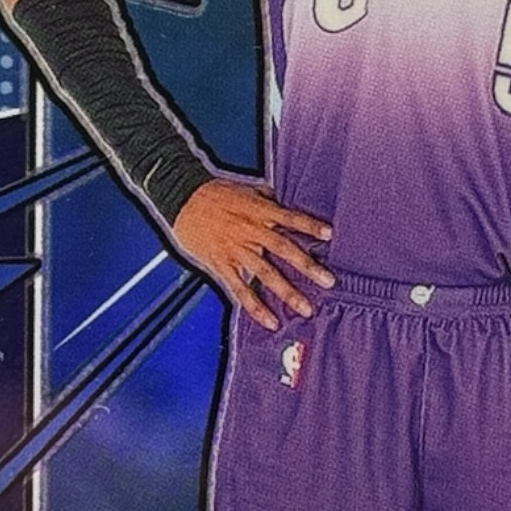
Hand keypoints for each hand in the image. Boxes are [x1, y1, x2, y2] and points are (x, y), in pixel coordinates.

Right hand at [171, 179, 334, 328]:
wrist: (180, 198)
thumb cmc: (213, 192)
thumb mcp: (245, 189)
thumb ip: (267, 199)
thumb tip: (283, 202)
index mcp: (258, 210)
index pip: (290, 218)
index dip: (310, 225)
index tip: (330, 235)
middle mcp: (250, 230)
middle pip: (283, 249)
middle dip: (307, 266)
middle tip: (329, 281)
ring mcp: (236, 249)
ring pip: (265, 273)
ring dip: (287, 292)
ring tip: (305, 308)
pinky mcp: (221, 264)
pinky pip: (240, 289)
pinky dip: (255, 306)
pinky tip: (270, 320)